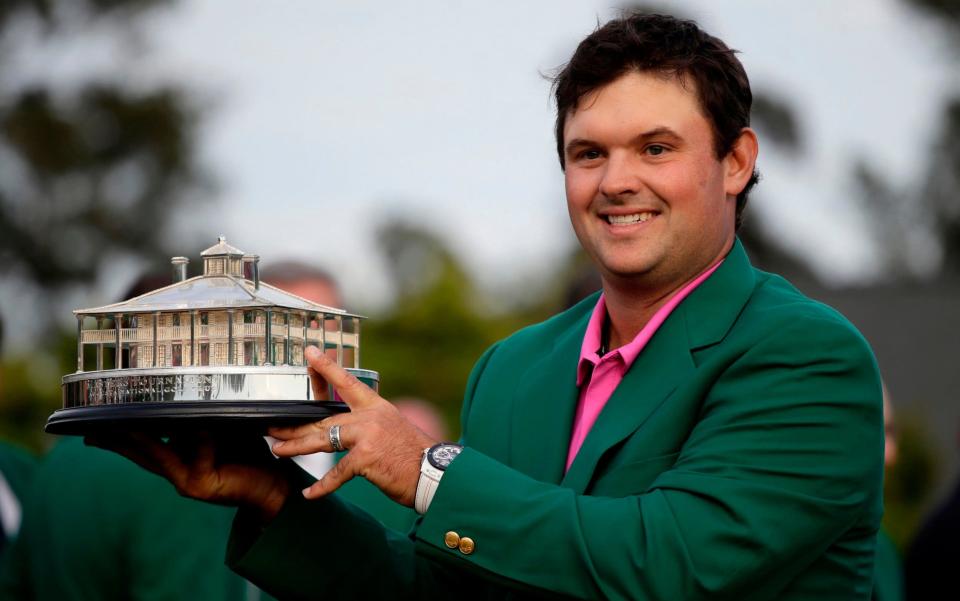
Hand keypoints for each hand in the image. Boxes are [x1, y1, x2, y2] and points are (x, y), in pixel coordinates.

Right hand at [86, 431, 291, 522]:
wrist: (273, 484)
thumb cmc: (248, 454)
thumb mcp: (220, 431)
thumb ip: (200, 419)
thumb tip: (184, 388)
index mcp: (178, 460)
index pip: (142, 447)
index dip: (118, 437)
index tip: (94, 427)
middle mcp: (177, 473)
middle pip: (140, 453)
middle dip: (116, 440)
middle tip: (92, 430)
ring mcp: (186, 481)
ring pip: (160, 454)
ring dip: (144, 437)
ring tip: (126, 423)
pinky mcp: (202, 484)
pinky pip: (197, 454)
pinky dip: (199, 438)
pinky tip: (199, 424)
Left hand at [268, 345, 437, 505]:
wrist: (434, 473)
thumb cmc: (413, 455)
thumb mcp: (391, 429)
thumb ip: (367, 426)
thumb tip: (343, 430)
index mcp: (376, 406)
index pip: (347, 382)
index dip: (326, 367)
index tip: (310, 353)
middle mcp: (370, 416)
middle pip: (324, 418)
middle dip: (295, 425)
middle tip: (272, 426)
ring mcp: (367, 436)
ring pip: (322, 439)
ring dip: (297, 446)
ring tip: (278, 449)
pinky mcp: (365, 458)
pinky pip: (336, 473)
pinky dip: (322, 486)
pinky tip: (309, 493)